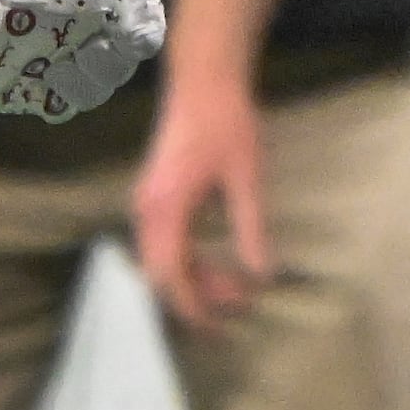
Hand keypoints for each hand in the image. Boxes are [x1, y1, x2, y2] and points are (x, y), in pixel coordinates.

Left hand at [0, 0, 164, 122]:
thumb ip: (135, 9)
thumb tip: (146, 45)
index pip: (147, 19)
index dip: (144, 32)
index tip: (130, 39)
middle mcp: (88, 25)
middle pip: (129, 56)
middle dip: (110, 57)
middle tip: (85, 50)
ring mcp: (67, 58)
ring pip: (106, 83)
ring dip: (86, 77)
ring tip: (56, 67)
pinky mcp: (46, 88)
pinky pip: (77, 102)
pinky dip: (67, 94)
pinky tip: (47, 81)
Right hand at [132, 73, 270, 330]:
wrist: (204, 80)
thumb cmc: (228, 123)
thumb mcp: (247, 178)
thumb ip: (252, 228)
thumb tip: (261, 274)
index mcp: (166, 209)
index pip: (172, 275)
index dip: (193, 307)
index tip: (219, 329)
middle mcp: (147, 210)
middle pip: (162, 273)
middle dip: (198, 297)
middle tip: (240, 306)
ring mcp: (147, 203)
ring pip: (162, 260)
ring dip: (195, 278)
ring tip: (236, 286)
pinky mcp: (156, 196)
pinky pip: (165, 243)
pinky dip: (189, 260)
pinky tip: (218, 262)